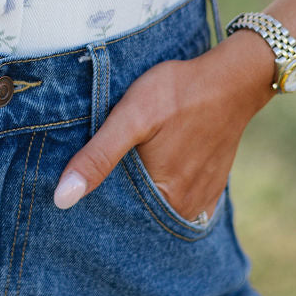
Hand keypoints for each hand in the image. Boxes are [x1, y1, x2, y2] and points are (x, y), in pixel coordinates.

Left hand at [52, 32, 275, 215]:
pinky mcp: (211, 187)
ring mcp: (201, 200)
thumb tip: (62, 199)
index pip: (115, 216)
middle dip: (117, 200)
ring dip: (141, 196)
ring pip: (158, 207)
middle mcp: (185, 208)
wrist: (233, 79)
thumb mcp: (131, 117)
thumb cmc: (179, 93)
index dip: (95, 201)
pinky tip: (154, 170)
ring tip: (128, 169)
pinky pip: (179, 200)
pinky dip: (163, 192)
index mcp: (163, 198)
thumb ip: (98, 157)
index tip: (78, 188)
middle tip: (104, 171)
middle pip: (137, 213)